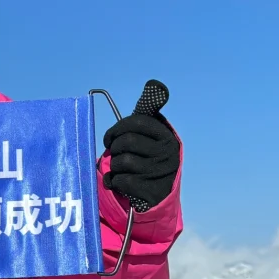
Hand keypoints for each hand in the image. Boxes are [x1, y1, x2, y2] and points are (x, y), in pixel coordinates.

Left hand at [103, 85, 178, 208]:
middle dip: (114, 148)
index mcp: (167, 136)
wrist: (158, 193)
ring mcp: (160, 173)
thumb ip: (148, 112)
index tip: (110, 137)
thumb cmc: (147, 156)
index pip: (137, 122)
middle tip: (114, 153)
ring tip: (119, 168)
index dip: (117, 129)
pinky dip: (114, 182)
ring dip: (114, 166)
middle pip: (127, 142)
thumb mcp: (151, 134)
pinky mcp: (151, 191)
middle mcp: (168, 153)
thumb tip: (155, 84)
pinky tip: (119, 182)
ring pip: (122, 162)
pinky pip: (121, 181)